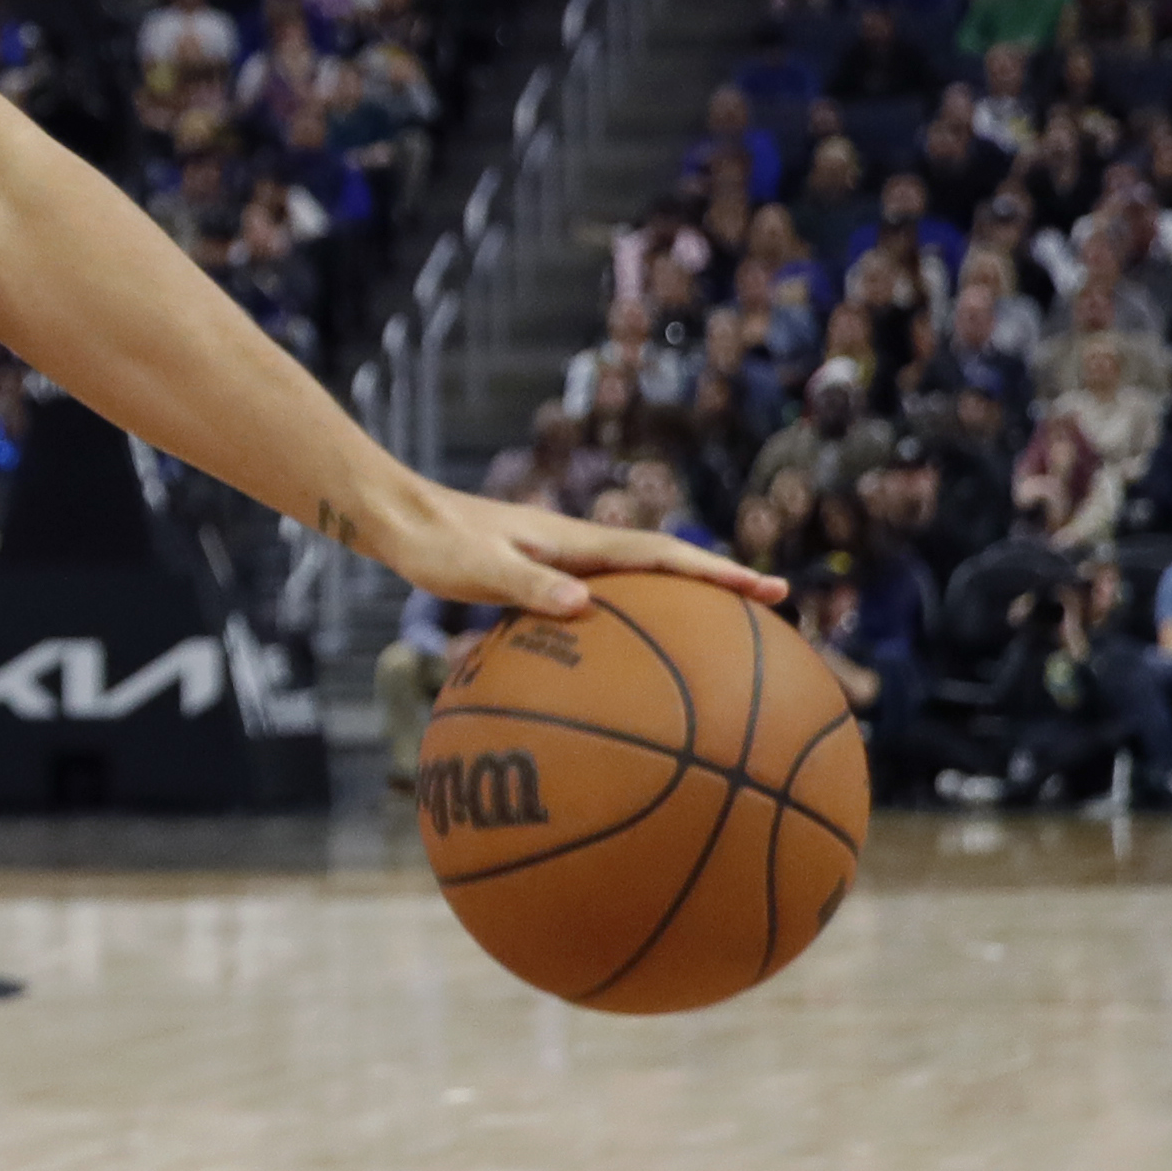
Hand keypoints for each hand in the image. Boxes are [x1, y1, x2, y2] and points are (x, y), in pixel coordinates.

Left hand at [338, 478, 780, 618]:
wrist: (397, 519)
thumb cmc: (433, 546)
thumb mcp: (476, 571)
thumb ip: (525, 585)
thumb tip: (583, 605)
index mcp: (576, 542)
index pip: (662, 556)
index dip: (715, 574)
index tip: (767, 590)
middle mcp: (579, 547)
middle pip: (665, 565)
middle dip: (719, 583)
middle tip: (774, 603)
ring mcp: (562, 559)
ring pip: (638, 579)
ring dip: (682, 596)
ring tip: (723, 630)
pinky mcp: (540, 574)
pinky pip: (603, 597)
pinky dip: (631, 616)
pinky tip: (626, 652)